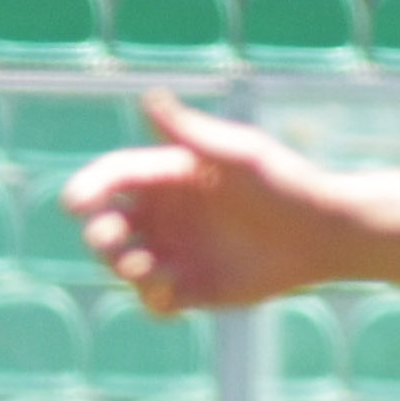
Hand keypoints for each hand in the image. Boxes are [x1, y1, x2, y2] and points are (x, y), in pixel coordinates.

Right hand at [58, 90, 356, 313]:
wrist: (324, 233)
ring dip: (126, 269)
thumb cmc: (284, 184)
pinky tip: (168, 298)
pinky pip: (153, 302)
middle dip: (99, 235)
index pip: (113, 178)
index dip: (89, 188)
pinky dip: (152, 302)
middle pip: (105, 225)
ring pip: (123, 265)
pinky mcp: (190, 290)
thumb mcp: (239, 154)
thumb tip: (149, 98)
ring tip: (151, 271)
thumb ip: (191, 133)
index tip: (75, 202)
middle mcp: (163, 214)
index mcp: (168, 175)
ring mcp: (174, 253)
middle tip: (111, 240)